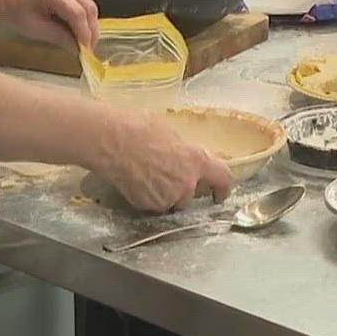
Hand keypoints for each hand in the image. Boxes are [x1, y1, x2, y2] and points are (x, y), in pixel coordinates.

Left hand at [0, 0, 98, 47]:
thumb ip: (59, 38)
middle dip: (92, 30)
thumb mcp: (35, 29)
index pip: (78, 14)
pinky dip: (84, 17)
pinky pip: (83, 1)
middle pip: (88, 8)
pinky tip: (81, 29)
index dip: (85, 34)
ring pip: (89, 5)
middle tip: (90, 48)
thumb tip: (78, 47)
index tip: (87, 50)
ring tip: (86, 41)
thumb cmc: (13, 9)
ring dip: (90, 24)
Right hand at [95, 112, 234, 211]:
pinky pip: (153, 204)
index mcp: (197, 161)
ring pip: (170, 201)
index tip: (218, 195)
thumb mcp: (172, 135)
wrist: (113, 142)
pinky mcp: (149, 206)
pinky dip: (148, 197)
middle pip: (190, 194)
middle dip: (181, 189)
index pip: (223, 179)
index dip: (223, 189)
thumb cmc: (141, 130)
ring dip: (164, 194)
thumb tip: (184, 158)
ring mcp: (168, 198)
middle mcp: (187, 184)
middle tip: (164, 175)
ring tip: (146, 175)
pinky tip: (136, 181)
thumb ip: (184, 153)